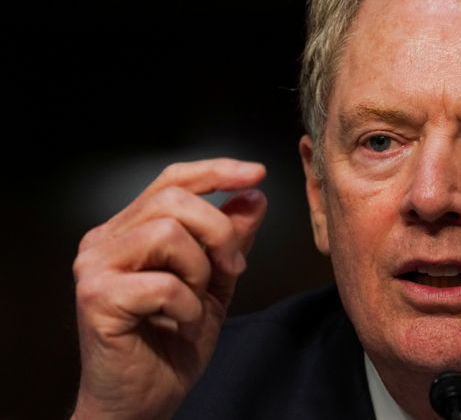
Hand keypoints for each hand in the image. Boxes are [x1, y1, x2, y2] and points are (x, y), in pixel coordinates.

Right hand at [71, 158, 267, 419]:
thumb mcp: (215, 283)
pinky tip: (183, 328)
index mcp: (129, 230)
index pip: (172, 180)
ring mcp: (94, 267)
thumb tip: (253, 195)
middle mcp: (104, 241)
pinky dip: (188, 308)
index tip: (258, 174)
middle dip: (220, 231)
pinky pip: (163, 283)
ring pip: (168, 233)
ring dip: (200, 273)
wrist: (142, 402)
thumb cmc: (174, 343)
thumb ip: (231, 240)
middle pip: (174, 198)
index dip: (216, 171)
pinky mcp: (96, 298)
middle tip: (233, 270)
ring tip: (196, 305)